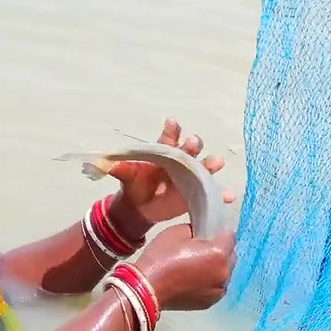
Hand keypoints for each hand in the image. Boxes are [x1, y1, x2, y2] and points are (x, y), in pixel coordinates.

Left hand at [106, 118, 236, 227]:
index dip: (171, 130)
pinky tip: (228, 195)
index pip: (168, 138)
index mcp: (164, 152)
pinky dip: (221, 193)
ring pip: (205, 168)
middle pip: (190, 149)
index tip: (172, 123)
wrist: (140, 207)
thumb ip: (119, 167)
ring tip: (217, 162)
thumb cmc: (135, 184)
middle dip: (193, 145)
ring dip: (211, 164)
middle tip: (194, 142)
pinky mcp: (198, 194)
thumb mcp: (126, 175)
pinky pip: (213, 193)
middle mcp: (181, 161)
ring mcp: (192, 176)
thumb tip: (103, 161)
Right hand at [131, 224, 235, 310]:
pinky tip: (193, 279)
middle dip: (220, 250)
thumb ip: (197, 229)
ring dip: (216, 267)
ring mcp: (219, 290)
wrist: (147, 289)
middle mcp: (224, 273)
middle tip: (200, 249)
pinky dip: (210, 281)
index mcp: (218, 253)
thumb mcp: (177, 232)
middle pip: (231, 255)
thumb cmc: (161, 258)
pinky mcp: (211, 302)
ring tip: (195, 266)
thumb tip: (203, 233)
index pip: (230, 236)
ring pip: (224, 272)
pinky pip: (217, 286)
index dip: (219, 232)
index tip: (207, 233)